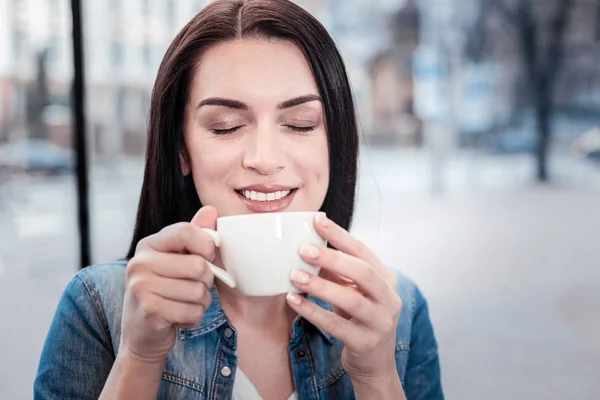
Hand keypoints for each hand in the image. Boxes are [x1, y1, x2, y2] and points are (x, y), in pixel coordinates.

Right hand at [119, 206, 218, 363]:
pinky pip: (193, 312)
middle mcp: (140, 263)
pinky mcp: (150, 311)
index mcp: (148, 245)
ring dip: (200, 302)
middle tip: (191, 288)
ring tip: (182, 304)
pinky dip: (193, 318)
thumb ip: (194, 235)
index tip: (207, 256)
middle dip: (205, 282)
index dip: (206, 245)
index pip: (185, 231)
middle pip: (198, 266)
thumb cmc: (164, 293)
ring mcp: (141, 287)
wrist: (142, 334)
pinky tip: (177, 318)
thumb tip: (211, 210)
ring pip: (198, 291)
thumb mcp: (176, 260)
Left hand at [286, 214, 402, 382]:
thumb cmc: (361, 319)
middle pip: (363, 272)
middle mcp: (389, 299)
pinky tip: (294, 301)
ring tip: (294, 276)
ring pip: (351, 300)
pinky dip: (313, 312)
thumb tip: (308, 249)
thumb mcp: (353, 292)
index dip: (340, 235)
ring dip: (320, 286)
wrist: (375, 363)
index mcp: (386, 280)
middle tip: (303, 250)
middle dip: (333, 258)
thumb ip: (337, 272)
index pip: (364, 251)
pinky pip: (337, 326)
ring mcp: (380, 322)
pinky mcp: (366, 343)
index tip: (317, 220)